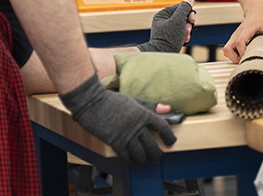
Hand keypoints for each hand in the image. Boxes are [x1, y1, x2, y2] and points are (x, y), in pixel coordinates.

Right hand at [59, 75, 177, 165]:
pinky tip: (132, 162)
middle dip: (156, 154)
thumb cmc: (112, 100)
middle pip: (152, 145)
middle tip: (157, 156)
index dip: (168, 137)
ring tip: (145, 161)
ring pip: (140, 154)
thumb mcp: (133, 100)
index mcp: (143, 113)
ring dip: (144, 160)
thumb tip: (167, 109)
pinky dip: (131, 162)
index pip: (162, 127)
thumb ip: (150, 106)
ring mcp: (125, 135)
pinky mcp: (115, 143)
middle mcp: (136, 126)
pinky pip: (126, 157)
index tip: (170, 142)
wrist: (91, 103)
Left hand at [137, 0, 195, 52]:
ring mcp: (166, 29)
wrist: (161, 56)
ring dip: (187, 30)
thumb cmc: (168, 38)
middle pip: (182, 16)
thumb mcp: (178, 21)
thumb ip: (184, 9)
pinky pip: (180, 33)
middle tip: (187, 30)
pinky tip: (184, 40)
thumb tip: (190, 0)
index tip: (192, 20)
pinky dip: (184, 36)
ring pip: (182, 25)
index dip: (188, 12)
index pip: (180, 7)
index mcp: (163, 14)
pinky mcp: (170, 37)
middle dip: (188, 23)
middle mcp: (164, 21)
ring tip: (186, 37)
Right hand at [222, 4, 262, 63]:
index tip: (248, 58)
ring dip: (232, 57)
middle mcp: (238, 33)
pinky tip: (241, 55)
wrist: (256, 8)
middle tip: (244, 61)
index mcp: (247, 30)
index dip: (242, 52)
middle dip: (234, 58)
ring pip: (226, 49)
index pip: (239, 43)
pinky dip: (232, 54)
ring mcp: (235, 35)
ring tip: (243, 59)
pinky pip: (228, 48)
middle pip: (228, 48)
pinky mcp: (235, 37)